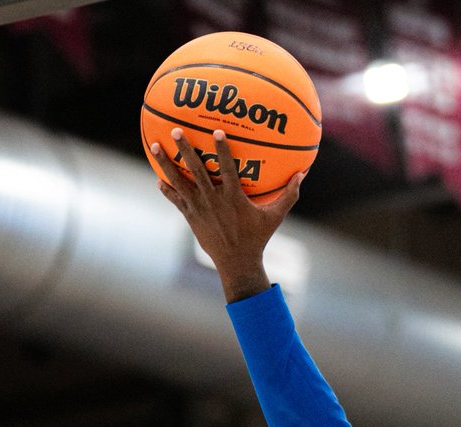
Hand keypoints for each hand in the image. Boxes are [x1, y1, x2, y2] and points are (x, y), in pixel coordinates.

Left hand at [150, 129, 304, 301]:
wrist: (237, 263)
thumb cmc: (257, 238)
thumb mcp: (275, 217)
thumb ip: (289, 195)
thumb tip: (303, 174)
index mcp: (233, 198)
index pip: (227, 168)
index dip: (222, 149)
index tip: (217, 132)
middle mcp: (213, 201)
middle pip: (197, 170)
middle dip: (186, 149)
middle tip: (176, 130)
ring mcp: (199, 209)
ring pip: (180, 182)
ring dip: (167, 163)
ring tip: (157, 146)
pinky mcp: (191, 218)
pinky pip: (176, 200)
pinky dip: (167, 190)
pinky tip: (159, 179)